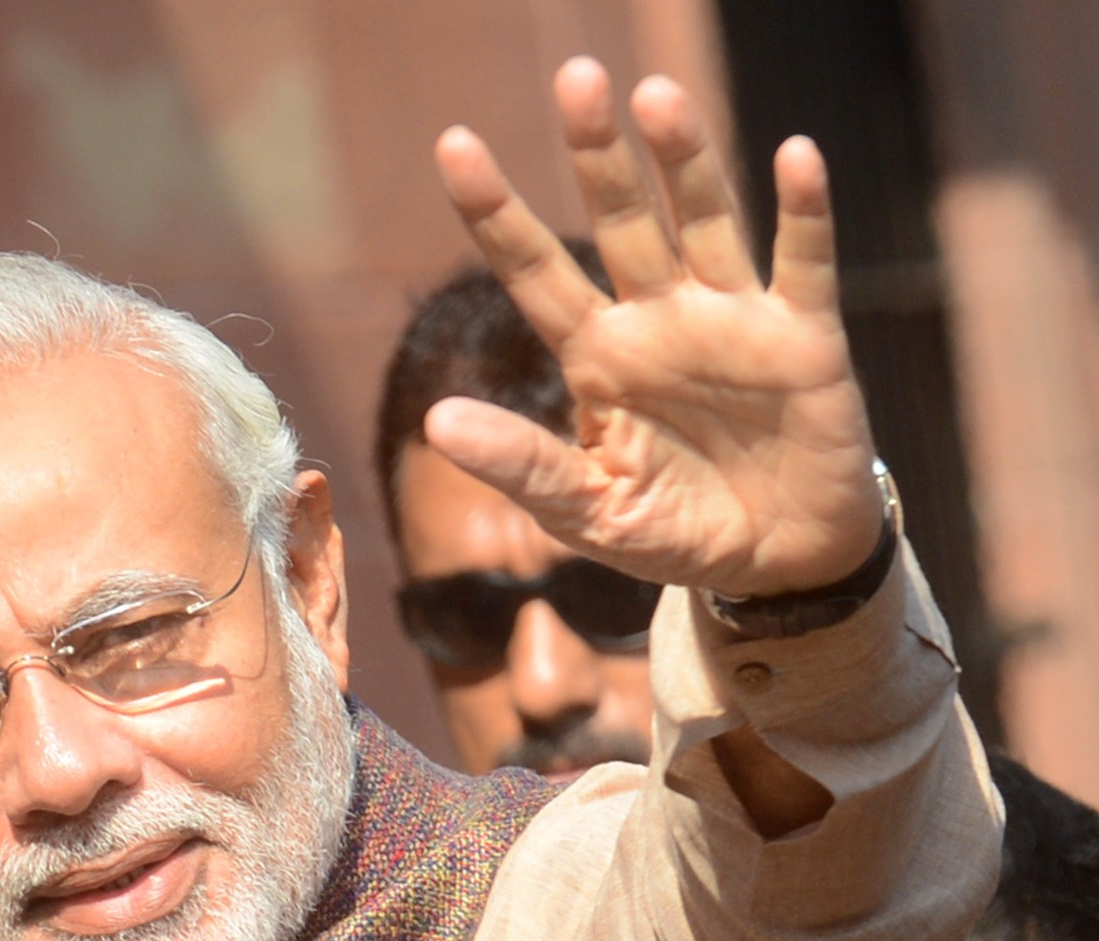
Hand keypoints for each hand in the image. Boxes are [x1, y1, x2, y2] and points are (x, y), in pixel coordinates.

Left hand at [430, 61, 882, 598]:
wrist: (777, 563)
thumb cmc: (676, 531)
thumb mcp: (587, 512)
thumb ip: (523, 466)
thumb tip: (436, 422)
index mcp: (598, 357)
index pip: (535, 272)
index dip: (496, 212)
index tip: (455, 144)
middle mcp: (659, 319)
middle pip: (621, 221)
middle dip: (598, 155)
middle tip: (576, 78)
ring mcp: (732, 319)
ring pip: (704, 221)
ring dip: (685, 161)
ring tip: (656, 99)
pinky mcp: (804, 337)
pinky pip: (803, 262)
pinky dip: (803, 211)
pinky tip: (795, 155)